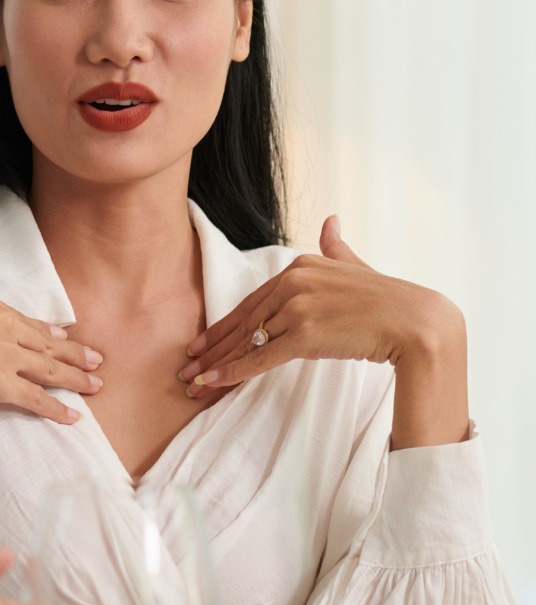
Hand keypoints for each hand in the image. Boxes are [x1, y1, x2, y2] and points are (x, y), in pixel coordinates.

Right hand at [0, 262, 101, 424]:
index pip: (16, 315)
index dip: (39, 327)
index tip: (58, 333)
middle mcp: (1, 325)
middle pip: (42, 341)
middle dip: (71, 352)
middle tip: (95, 358)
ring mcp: (7, 355)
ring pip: (49, 367)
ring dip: (75, 377)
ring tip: (97, 384)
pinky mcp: (7, 384)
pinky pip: (38, 399)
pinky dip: (58, 409)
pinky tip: (75, 418)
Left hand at [176, 216, 468, 448]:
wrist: (418, 323)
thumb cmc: (389, 301)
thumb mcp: (356, 267)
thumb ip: (337, 248)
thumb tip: (330, 220)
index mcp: (301, 265)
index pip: (252, 302)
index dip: (224, 325)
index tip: (201, 343)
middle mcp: (294, 282)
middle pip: (244, 321)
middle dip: (211, 347)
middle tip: (185, 366)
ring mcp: (298, 308)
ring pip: (247, 341)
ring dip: (216, 365)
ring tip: (191, 382)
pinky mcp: (305, 335)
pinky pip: (260, 357)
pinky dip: (233, 372)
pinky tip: (211, 384)